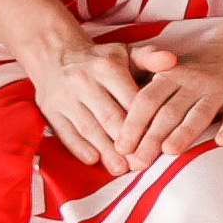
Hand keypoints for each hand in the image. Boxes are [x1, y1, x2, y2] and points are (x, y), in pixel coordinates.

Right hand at [15, 21, 150, 166]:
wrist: (56, 55)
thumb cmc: (101, 60)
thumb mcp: (126, 53)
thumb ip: (150, 57)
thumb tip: (172, 60)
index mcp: (107, 67)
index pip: (131, 99)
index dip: (145, 122)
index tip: (158, 142)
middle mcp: (84, 81)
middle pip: (109, 116)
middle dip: (126, 142)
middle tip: (141, 163)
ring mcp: (64, 97)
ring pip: (88, 128)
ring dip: (105, 150)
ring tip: (121, 169)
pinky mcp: (50, 109)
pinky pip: (65, 132)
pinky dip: (79, 148)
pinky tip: (94, 160)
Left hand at [115, 11, 222, 163]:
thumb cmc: (197, 69)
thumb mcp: (169, 72)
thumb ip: (149, 96)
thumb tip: (121, 132)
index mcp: (169, 76)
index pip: (146, 100)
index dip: (132, 124)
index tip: (120, 148)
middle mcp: (192, 82)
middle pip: (168, 112)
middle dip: (151, 138)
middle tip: (138, 163)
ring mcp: (218, 90)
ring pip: (198, 114)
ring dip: (184, 132)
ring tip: (169, 151)